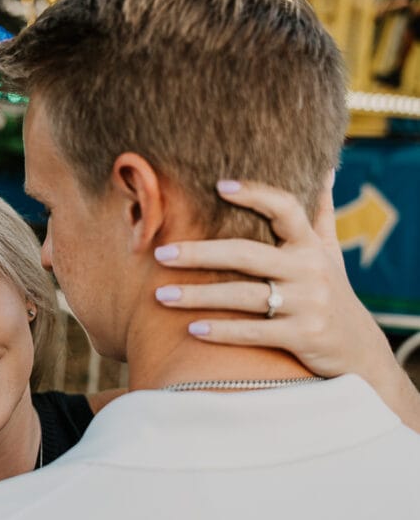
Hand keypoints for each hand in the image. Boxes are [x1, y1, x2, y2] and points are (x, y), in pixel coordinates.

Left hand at [154, 180, 419, 429]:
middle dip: (199, 253)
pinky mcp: (303, 336)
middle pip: (246, 254)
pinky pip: (254, 333)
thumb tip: (325, 167)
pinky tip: (191, 330)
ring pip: (243, 296)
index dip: (255, 194)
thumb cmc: (332, 294)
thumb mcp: (331, 253)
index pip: (285, 209)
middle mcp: (310, 270)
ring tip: (161, 295)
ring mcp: (307, 304)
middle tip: (160, 253)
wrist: (360, 352)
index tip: (218, 185)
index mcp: (311, 245)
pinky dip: (222, 332)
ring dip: (198, 296)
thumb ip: (321, 213)